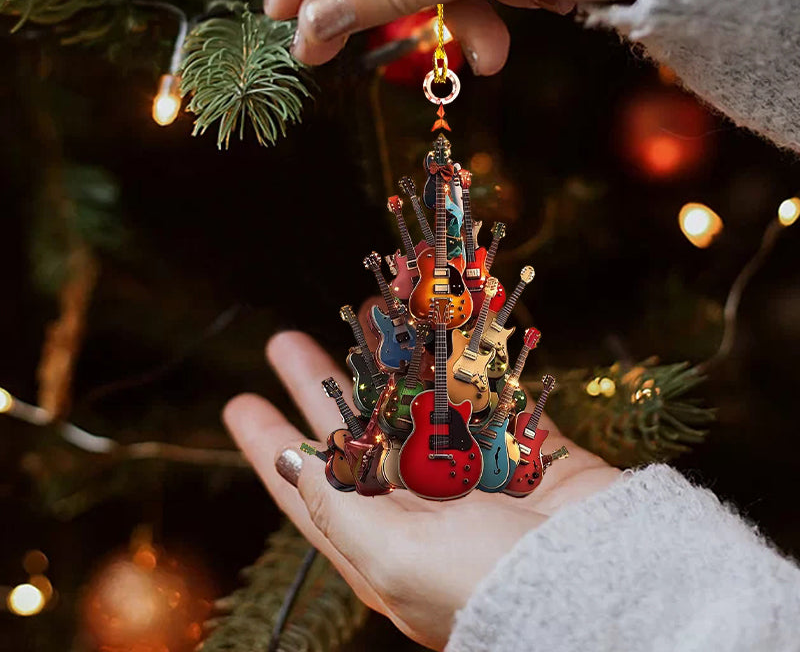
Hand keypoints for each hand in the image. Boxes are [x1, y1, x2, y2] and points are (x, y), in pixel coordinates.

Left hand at [224, 331, 619, 649]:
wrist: (606, 584)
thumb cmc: (489, 588)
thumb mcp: (393, 562)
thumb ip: (338, 510)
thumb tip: (293, 464)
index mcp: (379, 537)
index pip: (308, 484)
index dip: (271, 444)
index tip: (241, 404)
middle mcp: (418, 500)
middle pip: (353, 428)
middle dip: (319, 382)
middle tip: (286, 342)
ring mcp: (467, 467)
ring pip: (411, 396)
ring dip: (386, 353)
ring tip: (362, 311)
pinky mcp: (515, 442)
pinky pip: (477, 386)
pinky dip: (460, 351)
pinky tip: (441, 318)